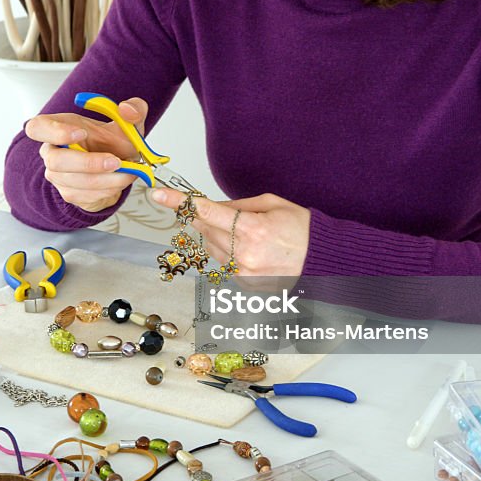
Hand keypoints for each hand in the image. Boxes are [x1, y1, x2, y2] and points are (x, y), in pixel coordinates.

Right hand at [25, 98, 147, 212]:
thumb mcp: (129, 122)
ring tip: (127, 172)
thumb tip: (127, 109)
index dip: (53, 131)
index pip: (38, 127)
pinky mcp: (69, 193)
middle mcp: (53, 152)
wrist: (121, 167)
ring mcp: (58, 175)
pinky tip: (119, 181)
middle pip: (55, 161)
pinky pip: (85, 196)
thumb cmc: (115, 141)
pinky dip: (107, 190)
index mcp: (59, 126)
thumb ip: (135, 109)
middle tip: (115, 161)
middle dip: (88, 163)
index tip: (81, 133)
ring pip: (74, 181)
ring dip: (106, 179)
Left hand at [151, 189, 310, 277]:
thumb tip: (211, 207)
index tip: (159, 195)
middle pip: (205, 230)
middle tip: (220, 213)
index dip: (179, 202)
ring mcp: (243, 273)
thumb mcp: (272, 203)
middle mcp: (244, 254)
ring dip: (220, 237)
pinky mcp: (244, 285)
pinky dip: (230, 253)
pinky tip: (252, 249)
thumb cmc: (302, 230)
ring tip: (248, 233)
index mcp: (252, 228)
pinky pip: (224, 263)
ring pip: (212, 248)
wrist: (321, 262)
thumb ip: (237, 204)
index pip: (206, 213)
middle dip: (206, 219)